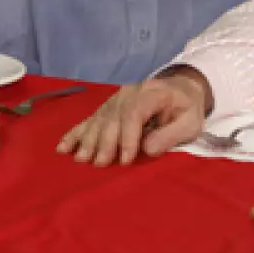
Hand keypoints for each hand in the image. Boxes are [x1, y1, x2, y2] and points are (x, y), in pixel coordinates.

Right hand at [56, 66, 210, 165]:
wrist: (181, 88)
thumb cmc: (187, 108)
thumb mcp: (190, 123)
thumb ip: (171, 135)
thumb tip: (147, 149)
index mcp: (153, 93)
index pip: (135, 113)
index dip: (128, 137)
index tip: (125, 159)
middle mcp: (130, 92)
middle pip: (113, 117)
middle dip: (106, 142)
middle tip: (100, 164)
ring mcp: (116, 98)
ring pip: (99, 119)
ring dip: (89, 140)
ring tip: (81, 159)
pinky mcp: (108, 106)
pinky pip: (90, 119)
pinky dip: (76, 133)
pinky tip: (63, 147)